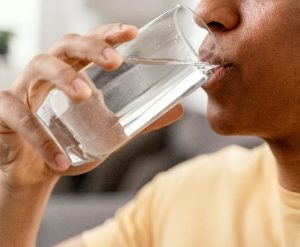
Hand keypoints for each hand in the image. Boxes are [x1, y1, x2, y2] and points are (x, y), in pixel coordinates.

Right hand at [0, 23, 182, 187]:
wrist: (39, 170)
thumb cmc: (74, 142)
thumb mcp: (111, 131)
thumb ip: (141, 121)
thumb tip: (178, 110)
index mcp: (75, 72)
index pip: (91, 44)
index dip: (108, 34)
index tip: (132, 32)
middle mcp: (49, 73)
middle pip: (66, 44)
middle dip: (91, 47)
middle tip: (115, 61)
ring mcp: (25, 89)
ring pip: (40, 66)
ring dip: (64, 78)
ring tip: (85, 96)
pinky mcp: (5, 112)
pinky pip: (19, 117)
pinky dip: (41, 139)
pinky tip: (61, 160)